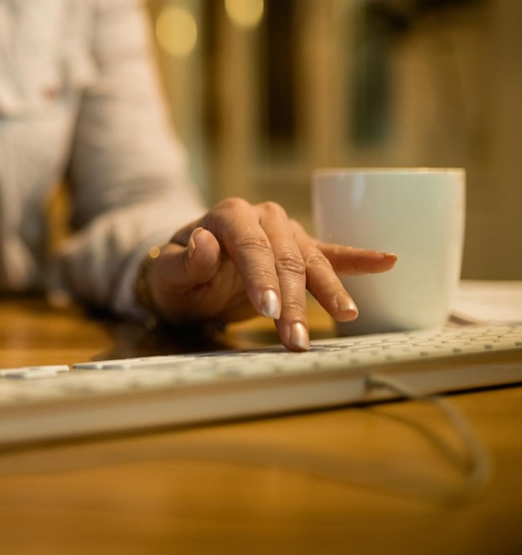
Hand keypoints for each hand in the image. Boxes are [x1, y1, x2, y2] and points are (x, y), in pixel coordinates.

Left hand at [140, 198, 396, 350]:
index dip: (262, 277)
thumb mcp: (167, 273)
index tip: (269, 310)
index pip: (252, 246)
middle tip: (296, 339)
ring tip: (346, 318)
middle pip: (285, 259)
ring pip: (311, 261)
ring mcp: (285, 232)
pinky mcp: (299, 251)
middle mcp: (261, 217)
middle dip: (294, 301)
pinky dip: (358, 259)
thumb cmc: (175, 275)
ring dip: (327, 293)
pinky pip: (331, 254)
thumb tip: (204, 241)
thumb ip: (185, 260)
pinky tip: (387, 260)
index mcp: (229, 215)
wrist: (184, 275)